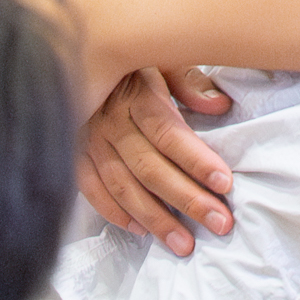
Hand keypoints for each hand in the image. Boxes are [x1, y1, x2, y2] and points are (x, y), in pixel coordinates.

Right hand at [76, 65, 236, 256]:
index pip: (168, 134)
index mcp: (134, 95)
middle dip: (187, 199)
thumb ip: (189, 82)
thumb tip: (219, 106)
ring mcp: (88, 142)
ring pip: (123, 188)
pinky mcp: (74, 155)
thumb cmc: (132, 59)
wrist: (79, 55)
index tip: (224, 184)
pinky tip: (141, 231)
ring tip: (185, 244)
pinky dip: (115, 213)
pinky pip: (92, 190)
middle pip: (150, 168)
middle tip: (220, 223)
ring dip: (156, 219)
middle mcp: (109, 122)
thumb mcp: (163, 57)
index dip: (196, 160)